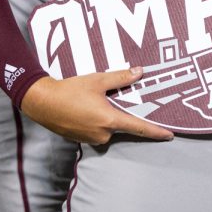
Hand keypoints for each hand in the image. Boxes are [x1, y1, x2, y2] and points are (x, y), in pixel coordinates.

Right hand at [19, 69, 173, 144]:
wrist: (41, 102)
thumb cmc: (69, 91)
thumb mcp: (98, 81)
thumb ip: (121, 78)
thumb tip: (140, 72)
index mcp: (110, 120)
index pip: (140, 128)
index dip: (156, 132)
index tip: (170, 135)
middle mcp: (103, 134)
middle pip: (123, 126)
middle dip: (125, 115)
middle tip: (118, 102)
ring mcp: (91, 139)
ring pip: (110, 128)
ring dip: (110, 117)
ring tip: (96, 102)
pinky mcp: (82, 139)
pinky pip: (98, 131)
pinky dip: (99, 121)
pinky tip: (89, 109)